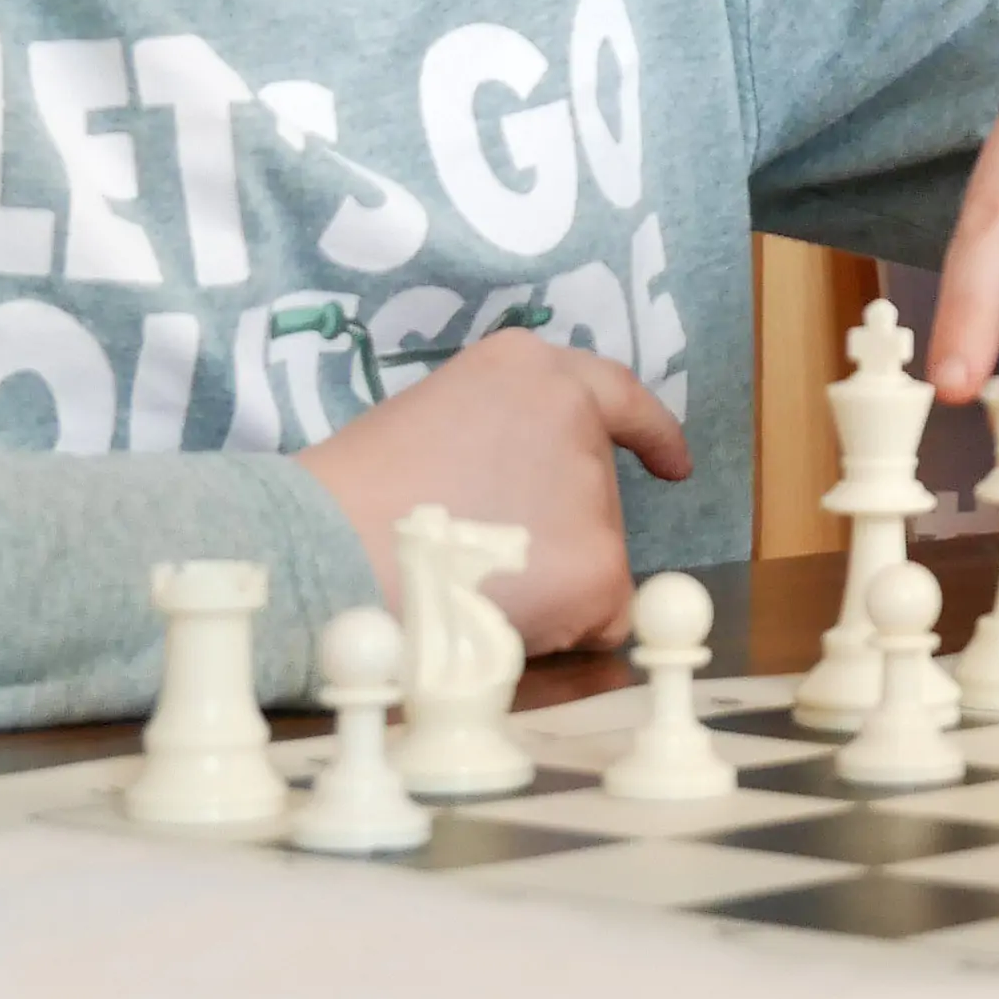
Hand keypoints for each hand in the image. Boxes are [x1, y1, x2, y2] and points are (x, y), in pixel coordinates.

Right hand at [293, 329, 692, 653]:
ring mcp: (593, 492)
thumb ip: (501, 438)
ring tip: (463, 582)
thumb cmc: (348, 500)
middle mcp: (575, 416)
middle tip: (476, 558)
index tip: (674, 465)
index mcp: (528, 369)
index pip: (614, 394)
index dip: (650, 432)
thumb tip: (533, 494)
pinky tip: (496, 619)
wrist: (323, 556)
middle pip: (595, 489)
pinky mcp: (600, 566)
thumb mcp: (433, 421)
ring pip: (592, 555)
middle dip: (555, 529)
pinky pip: (602, 613)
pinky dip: (561, 628)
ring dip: (547, 578)